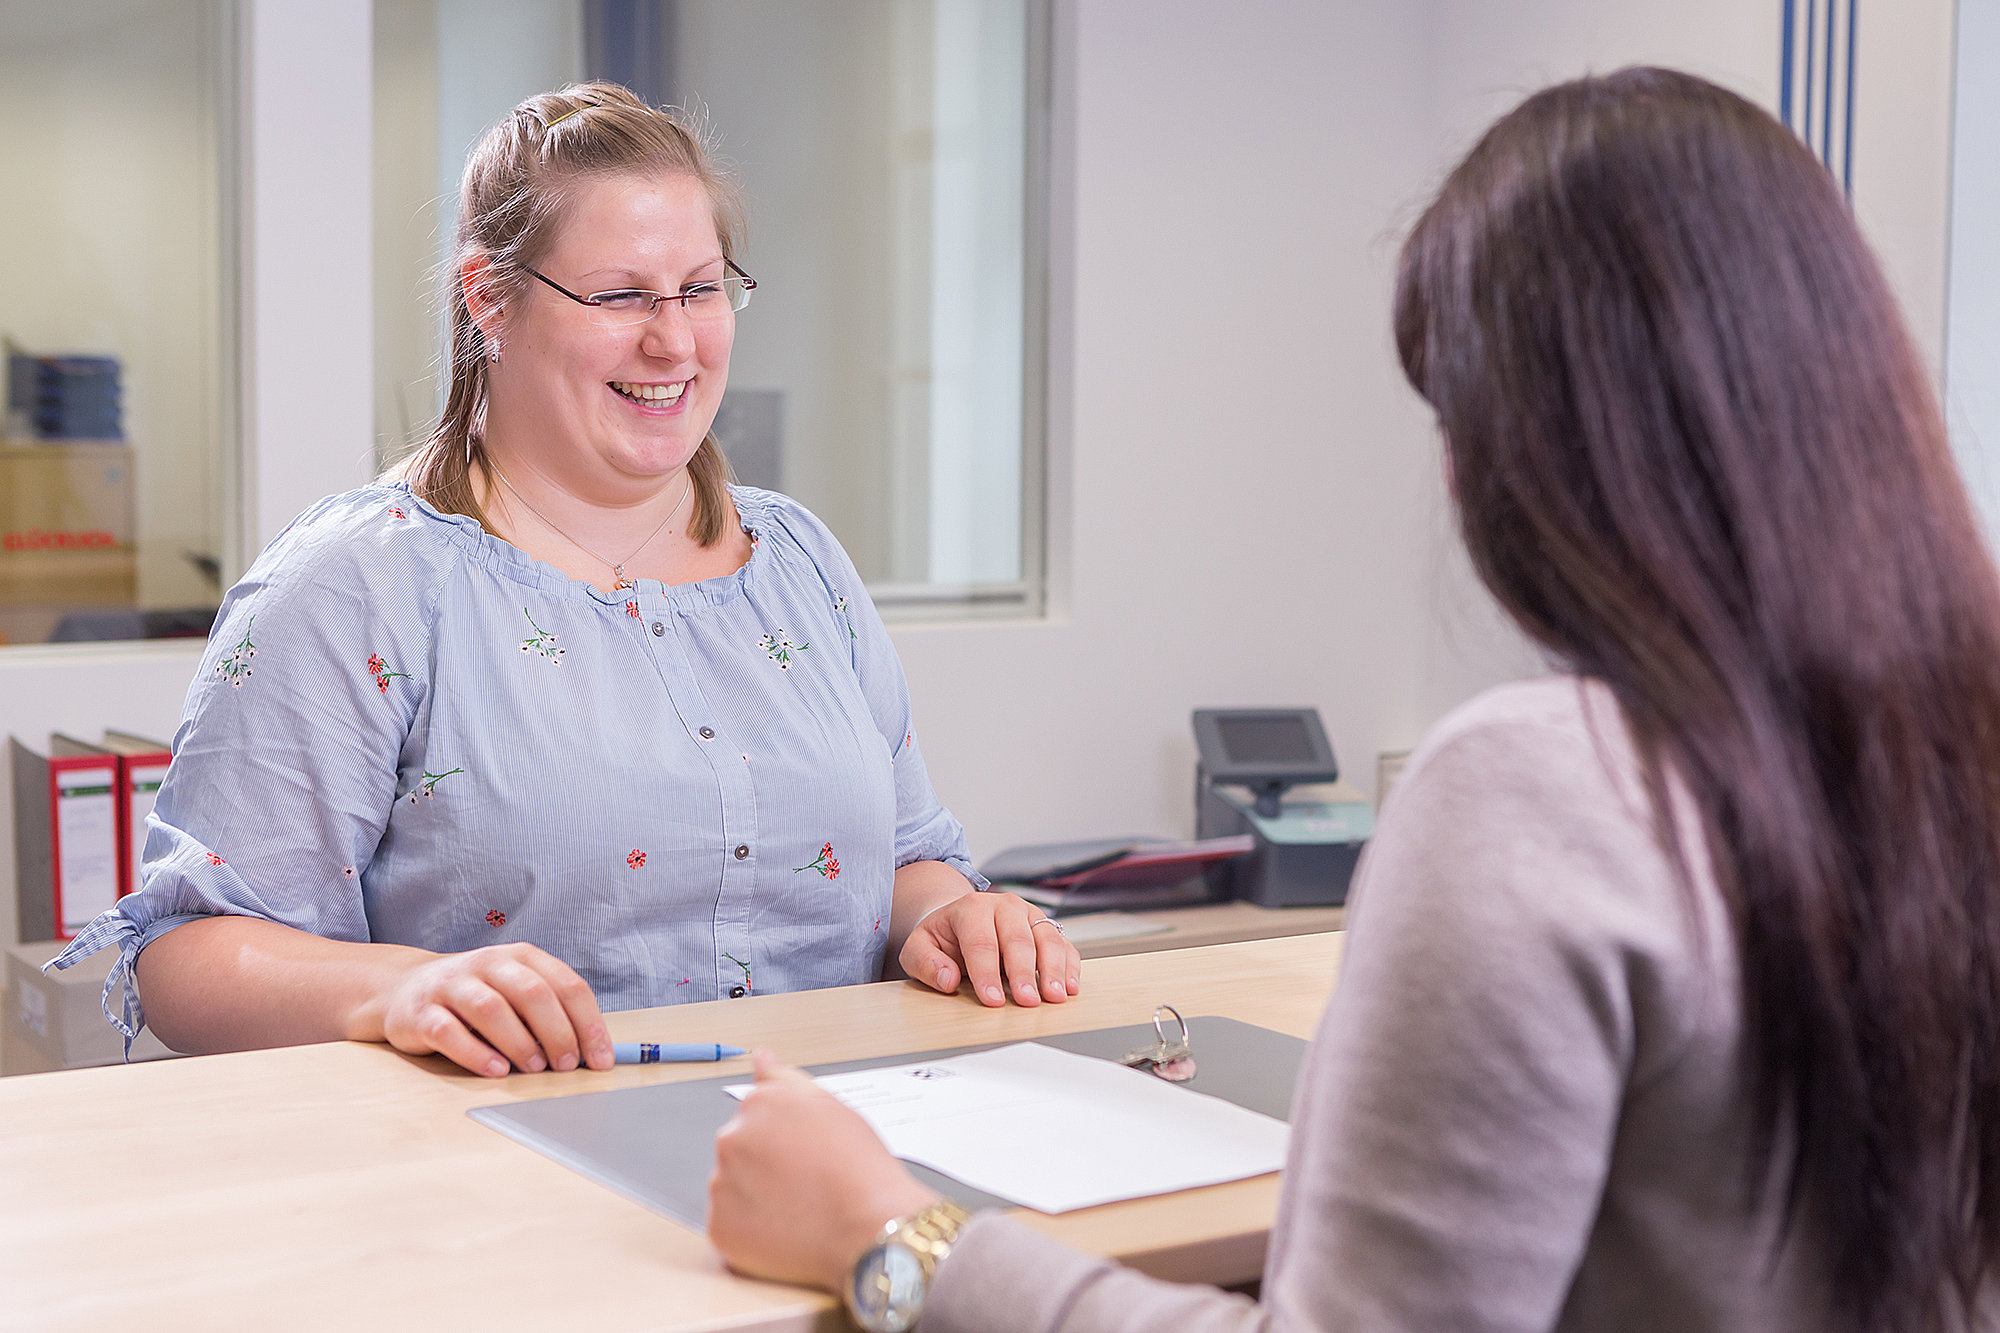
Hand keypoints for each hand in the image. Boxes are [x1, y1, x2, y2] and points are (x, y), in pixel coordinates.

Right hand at [375, 942, 612, 1076]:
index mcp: (521, 957)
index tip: (601, 1059)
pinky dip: (476, 1054)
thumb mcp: (515, 992)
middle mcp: (488, 964)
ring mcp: (452, 986)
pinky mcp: (421, 1012)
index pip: (567, 985)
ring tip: (535, 1069)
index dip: (589, 1023)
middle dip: (557, 1033)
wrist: (404, 988)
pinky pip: (449, 1032)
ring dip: (520, 1043)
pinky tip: (496, 1071)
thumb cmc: (476, 996)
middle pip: (532, 993)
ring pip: (491, 1009)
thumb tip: (591, 1052)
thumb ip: (549, 1013)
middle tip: (568, 1065)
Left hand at [710, 1050, 938, 1289]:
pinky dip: (750, 1229)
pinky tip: (784, 1231)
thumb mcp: (832, 1106)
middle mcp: (731, 1138)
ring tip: (798, 1209)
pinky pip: (728, 1224)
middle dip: (764, 1164)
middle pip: (740, 1149)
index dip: (787, 1137)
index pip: (757, 1114)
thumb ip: (786, 1079)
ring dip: (754, 1195)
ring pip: (732, 1186)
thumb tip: (760, 1057)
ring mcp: (722, 1184)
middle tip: (806, 1183)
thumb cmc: (859, 1169)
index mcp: (759, 1104)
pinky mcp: (719, 1227)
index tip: (808, 1154)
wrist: (869, 1228)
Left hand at [901, 891, 1081, 1006]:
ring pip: (1047, 939)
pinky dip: (1070, 965)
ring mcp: (1030, 915)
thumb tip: (946, 979)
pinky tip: (1070, 986)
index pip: (981, 942)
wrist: (962, 921)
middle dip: (1023, 973)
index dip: (987, 973)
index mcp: (971, 908)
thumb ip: (925, 963)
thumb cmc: (943, 939)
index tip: (992, 1000)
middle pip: (1018, 940)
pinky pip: (1064, 944)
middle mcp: (1005, 906)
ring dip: (1053, 969)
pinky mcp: (1047, 927)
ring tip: (1055, 996)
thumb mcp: (919, 948)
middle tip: (1027, 1001)